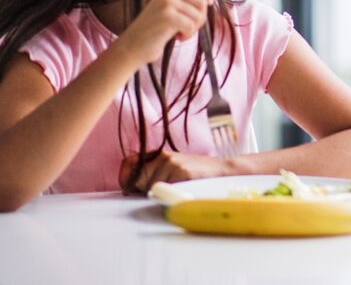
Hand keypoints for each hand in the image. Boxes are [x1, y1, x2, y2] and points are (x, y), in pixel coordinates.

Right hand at [111, 0, 214, 67]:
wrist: (133, 45)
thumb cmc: (158, 29)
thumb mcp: (171, 8)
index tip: (208, 2)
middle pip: (203, 1)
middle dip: (200, 18)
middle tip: (187, 26)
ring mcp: (166, 1)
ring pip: (199, 15)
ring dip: (193, 28)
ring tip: (179, 31)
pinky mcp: (166, 15)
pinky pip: (191, 25)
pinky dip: (188, 35)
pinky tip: (177, 37)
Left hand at [120, 150, 235, 192]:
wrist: (225, 171)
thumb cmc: (197, 175)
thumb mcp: (173, 169)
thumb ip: (152, 174)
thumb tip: (128, 190)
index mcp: (159, 154)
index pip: (127, 162)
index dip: (125, 177)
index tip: (131, 188)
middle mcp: (163, 156)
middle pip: (136, 179)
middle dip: (143, 190)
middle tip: (163, 190)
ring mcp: (173, 164)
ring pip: (151, 188)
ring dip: (161, 194)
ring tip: (179, 189)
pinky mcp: (182, 173)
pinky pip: (166, 191)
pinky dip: (172, 195)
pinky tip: (185, 190)